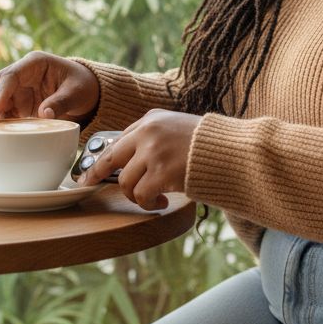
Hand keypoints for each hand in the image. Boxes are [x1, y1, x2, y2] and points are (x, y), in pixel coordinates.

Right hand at [0, 51, 100, 123]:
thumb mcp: (76, 93)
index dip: (0, 94)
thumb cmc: (82, 85)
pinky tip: (4, 133)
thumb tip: (43, 115)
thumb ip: (60, 102)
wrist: (87, 90)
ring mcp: (19, 87)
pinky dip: (2, 121)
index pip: (10, 76)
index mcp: (35, 62)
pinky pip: (4, 110)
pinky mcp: (19, 101)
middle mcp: (22, 72)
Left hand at [77, 109, 202, 211]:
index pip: (119, 140)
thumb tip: (131, 161)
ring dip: (136, 196)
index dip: (103, 158)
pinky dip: (148, 204)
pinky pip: (141, 194)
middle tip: (88, 185)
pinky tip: (160, 203)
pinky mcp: (161, 171)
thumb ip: (155, 139)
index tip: (92, 171)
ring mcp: (153, 151)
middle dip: (95, 174)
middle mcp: (148, 131)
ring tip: (152, 199)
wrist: (234, 150)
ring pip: (125, 181)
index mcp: (151, 119)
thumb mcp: (178, 129)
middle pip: (110, 157)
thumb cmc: (211, 144)